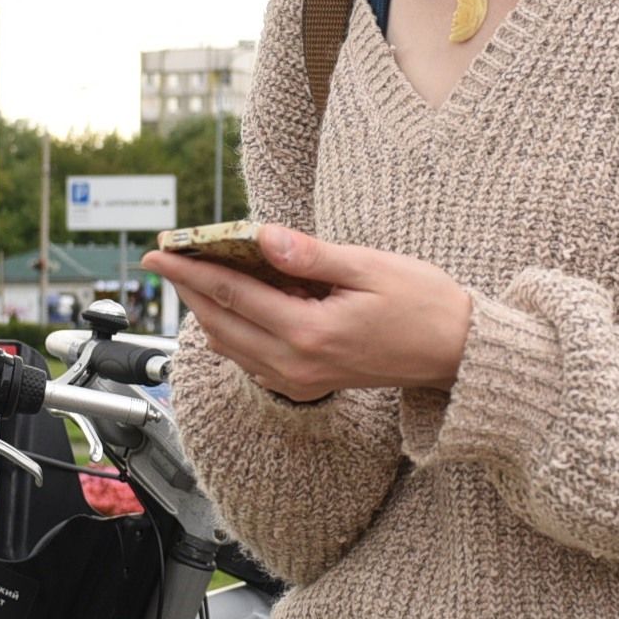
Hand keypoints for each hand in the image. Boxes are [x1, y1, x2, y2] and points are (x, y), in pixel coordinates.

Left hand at [141, 225, 471, 402]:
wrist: (457, 355)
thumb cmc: (424, 304)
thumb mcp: (370, 267)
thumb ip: (310, 256)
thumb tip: (260, 236)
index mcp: (309, 332)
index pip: (231, 294)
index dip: (190, 269)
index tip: (160, 251)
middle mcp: (296, 364)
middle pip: (220, 322)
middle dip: (188, 288)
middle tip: (164, 258)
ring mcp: (300, 379)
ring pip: (230, 344)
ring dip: (207, 309)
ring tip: (194, 274)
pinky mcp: (308, 382)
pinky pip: (251, 357)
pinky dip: (232, 328)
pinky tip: (234, 304)